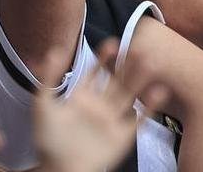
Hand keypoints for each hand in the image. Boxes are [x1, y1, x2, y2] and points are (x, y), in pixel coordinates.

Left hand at [33, 40, 167, 171]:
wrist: (60, 171)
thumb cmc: (48, 143)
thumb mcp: (43, 105)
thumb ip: (48, 78)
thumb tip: (56, 49)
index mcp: (82, 98)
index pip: (96, 73)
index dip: (104, 58)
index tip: (112, 43)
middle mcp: (99, 106)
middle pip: (117, 81)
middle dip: (127, 65)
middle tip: (139, 48)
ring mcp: (112, 120)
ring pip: (129, 95)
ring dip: (140, 80)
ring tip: (150, 63)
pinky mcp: (123, 136)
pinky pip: (139, 119)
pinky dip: (150, 107)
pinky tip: (159, 92)